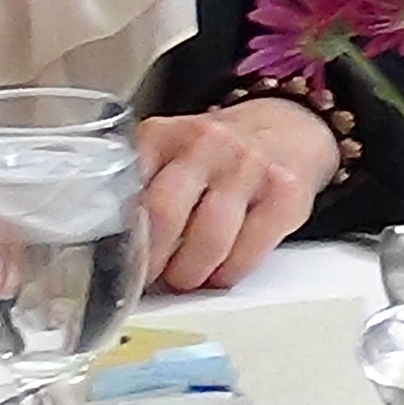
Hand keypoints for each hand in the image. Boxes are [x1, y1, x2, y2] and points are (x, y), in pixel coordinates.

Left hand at [132, 98, 338, 292]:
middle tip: (150, 278)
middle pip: (164, 214)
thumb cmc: (217, 154)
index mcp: (165, 135)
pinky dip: (228, 273)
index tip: (120, 261)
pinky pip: (248, 253)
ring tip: (185, 278)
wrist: (286, 126)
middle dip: (152, 260)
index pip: (128, 190)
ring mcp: (249, 167)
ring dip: (191, 273)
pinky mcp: (284, 195)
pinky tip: (221, 271)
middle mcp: (207, 144)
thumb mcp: (170, 151)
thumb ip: (142, 186)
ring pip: (208, 240)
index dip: (122, 236)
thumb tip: (117, 245)